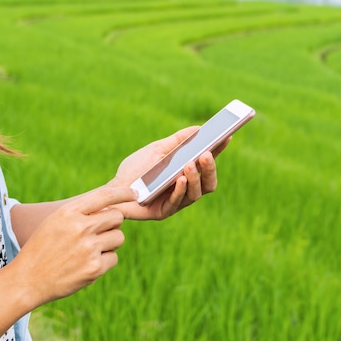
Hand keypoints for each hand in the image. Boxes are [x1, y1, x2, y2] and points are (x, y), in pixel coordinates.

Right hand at [9, 187, 135, 307]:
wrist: (28, 279)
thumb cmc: (43, 248)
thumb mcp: (55, 221)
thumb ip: (81, 212)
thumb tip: (113, 207)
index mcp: (69, 212)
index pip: (105, 196)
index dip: (123, 193)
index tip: (134, 193)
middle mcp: (80, 227)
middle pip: (117, 217)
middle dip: (112, 224)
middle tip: (98, 233)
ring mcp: (88, 248)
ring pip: (119, 238)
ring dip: (110, 243)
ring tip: (89, 250)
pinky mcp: (94, 268)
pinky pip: (114, 258)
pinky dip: (105, 261)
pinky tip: (86, 264)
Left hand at [108, 126, 229, 220]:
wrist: (114, 187)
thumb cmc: (136, 169)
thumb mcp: (157, 150)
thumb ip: (178, 141)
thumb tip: (199, 128)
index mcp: (186, 172)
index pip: (207, 162)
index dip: (219, 150)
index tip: (227, 136)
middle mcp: (186, 188)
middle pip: (208, 182)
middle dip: (210, 168)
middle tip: (207, 154)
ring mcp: (176, 201)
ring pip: (196, 194)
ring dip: (195, 178)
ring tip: (190, 164)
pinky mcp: (164, 212)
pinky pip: (177, 203)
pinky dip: (180, 190)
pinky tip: (180, 179)